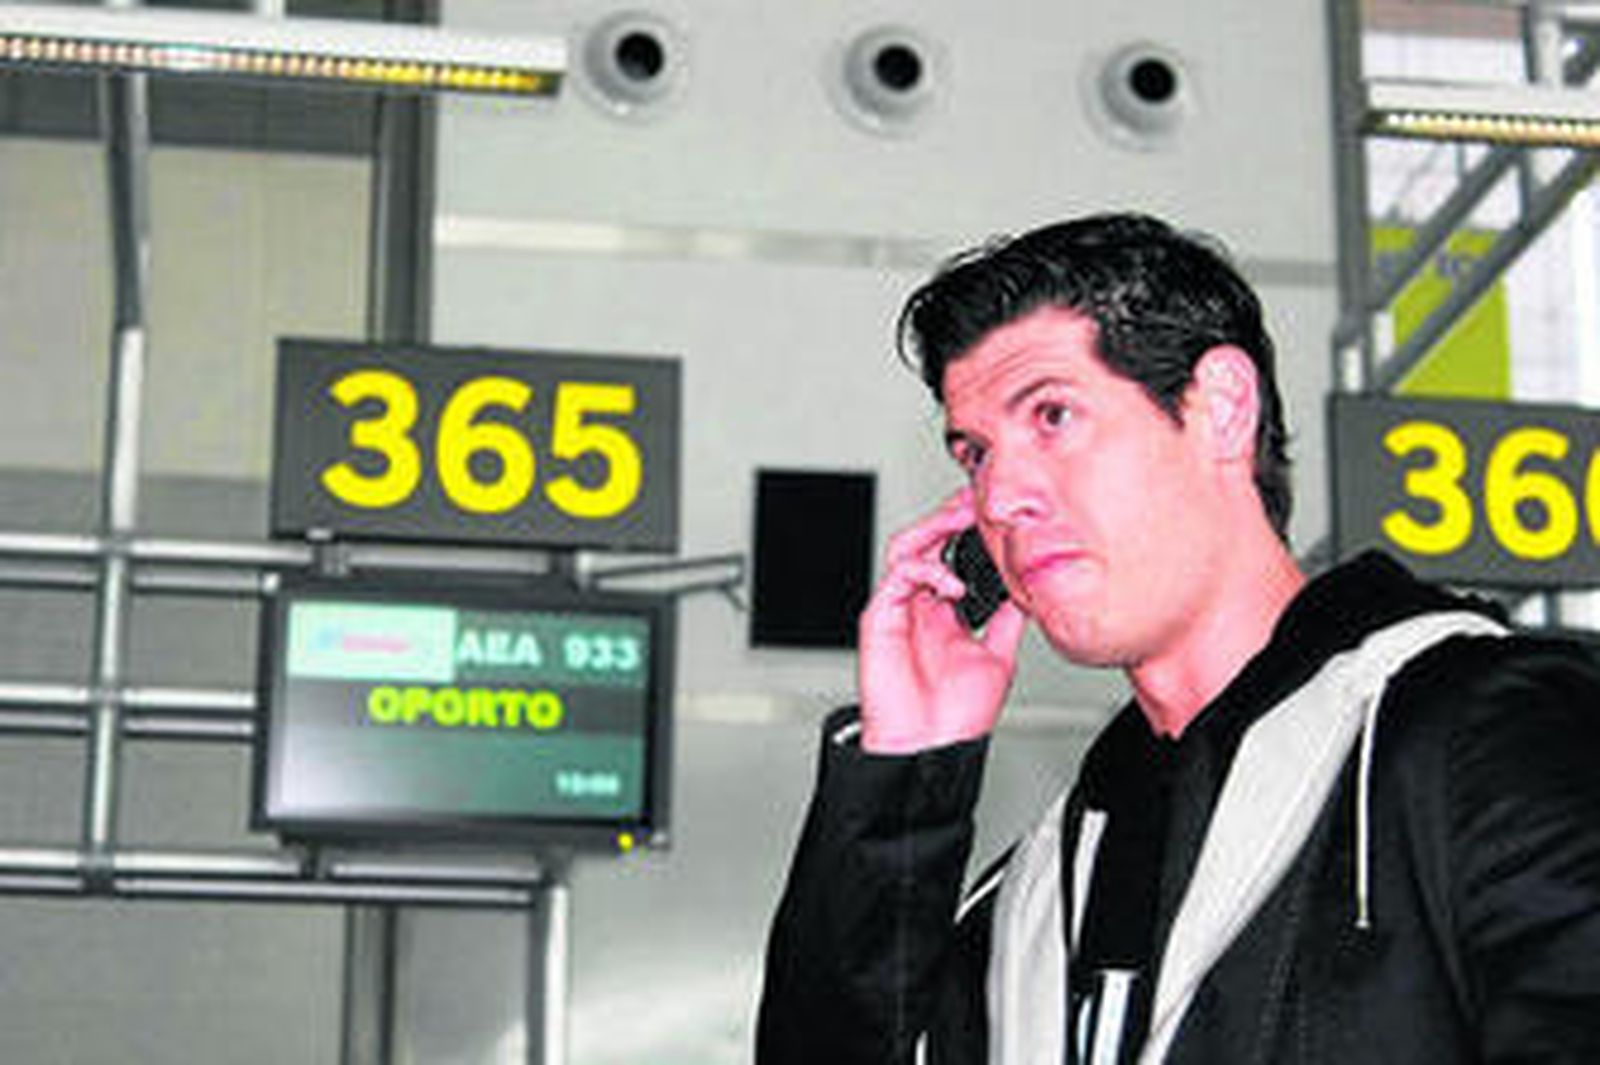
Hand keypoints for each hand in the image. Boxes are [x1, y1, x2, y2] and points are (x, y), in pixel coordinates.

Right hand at [857, 489, 1027, 752]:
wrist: (930, 748)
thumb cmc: (956, 716)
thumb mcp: (999, 656)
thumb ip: (1007, 621)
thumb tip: (1030, 592)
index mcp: (944, 611)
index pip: (950, 554)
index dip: (966, 530)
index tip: (991, 512)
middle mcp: (919, 606)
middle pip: (925, 542)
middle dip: (948, 516)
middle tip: (973, 500)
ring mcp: (899, 610)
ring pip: (904, 550)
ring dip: (932, 530)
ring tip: (959, 520)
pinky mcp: (880, 619)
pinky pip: (895, 578)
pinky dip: (924, 570)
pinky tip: (951, 584)